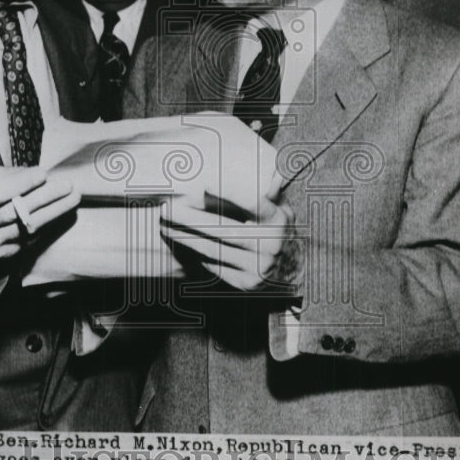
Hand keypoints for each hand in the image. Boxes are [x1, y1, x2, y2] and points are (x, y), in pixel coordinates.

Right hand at [0, 165, 79, 266]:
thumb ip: (7, 176)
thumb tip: (39, 176)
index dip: (19, 184)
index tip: (43, 174)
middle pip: (12, 212)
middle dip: (43, 198)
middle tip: (67, 185)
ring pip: (24, 228)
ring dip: (52, 212)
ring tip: (72, 197)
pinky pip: (28, 240)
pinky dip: (45, 225)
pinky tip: (58, 212)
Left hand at [160, 192, 299, 293]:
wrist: (293, 270)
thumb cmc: (278, 230)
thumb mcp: (281, 209)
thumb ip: (269, 194)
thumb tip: (269, 176)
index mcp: (279, 220)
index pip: (253, 203)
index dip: (230, 193)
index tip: (204, 184)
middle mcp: (271, 245)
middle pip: (223, 229)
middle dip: (191, 219)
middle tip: (167, 208)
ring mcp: (260, 267)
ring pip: (214, 250)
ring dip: (185, 238)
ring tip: (165, 226)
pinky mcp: (247, 284)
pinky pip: (215, 267)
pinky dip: (196, 255)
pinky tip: (181, 243)